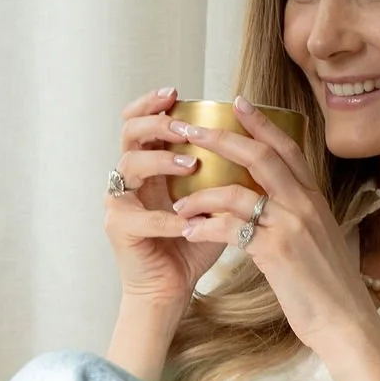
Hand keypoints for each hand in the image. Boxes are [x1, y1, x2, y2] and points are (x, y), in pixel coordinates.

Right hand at [105, 87, 216, 318]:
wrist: (173, 289)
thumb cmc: (194, 243)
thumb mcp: (213, 200)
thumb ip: (225, 173)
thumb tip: (260, 142)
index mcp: (151, 165)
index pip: (143, 121)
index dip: (153, 103)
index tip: (177, 92)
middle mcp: (129, 178)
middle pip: (129, 132)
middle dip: (156, 122)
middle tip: (183, 124)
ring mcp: (120, 202)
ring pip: (129, 165)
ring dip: (162, 161)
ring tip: (191, 164)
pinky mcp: (119, 229)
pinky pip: (139, 216)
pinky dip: (166, 218)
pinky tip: (186, 221)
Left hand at [162, 97, 379, 355]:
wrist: (345, 322)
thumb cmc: (329, 288)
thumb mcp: (318, 242)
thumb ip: (296, 218)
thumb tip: (270, 208)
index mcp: (314, 199)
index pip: (287, 148)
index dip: (261, 122)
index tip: (238, 102)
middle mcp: (304, 204)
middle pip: (259, 155)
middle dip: (220, 138)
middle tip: (189, 129)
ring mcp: (291, 225)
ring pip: (236, 192)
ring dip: (202, 195)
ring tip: (180, 204)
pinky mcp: (276, 251)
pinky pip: (230, 228)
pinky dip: (205, 227)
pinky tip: (190, 232)